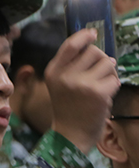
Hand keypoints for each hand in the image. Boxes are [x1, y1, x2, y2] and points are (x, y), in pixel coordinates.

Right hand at [45, 29, 119, 153]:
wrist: (70, 135)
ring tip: (104, 84)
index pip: (70, 45)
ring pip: (107, 63)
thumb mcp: (59, 84)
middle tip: (101, 71)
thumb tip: (94, 48)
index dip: (83, 36)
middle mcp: (65, 75)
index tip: (93, 33)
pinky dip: (114, 86)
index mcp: (53, 71)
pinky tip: (105, 96)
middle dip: (102, 59)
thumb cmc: (68, 108)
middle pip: (93, 51)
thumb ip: (70, 66)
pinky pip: (114, 79)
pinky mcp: (98, 93)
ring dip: (110, 72)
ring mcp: (81, 83)